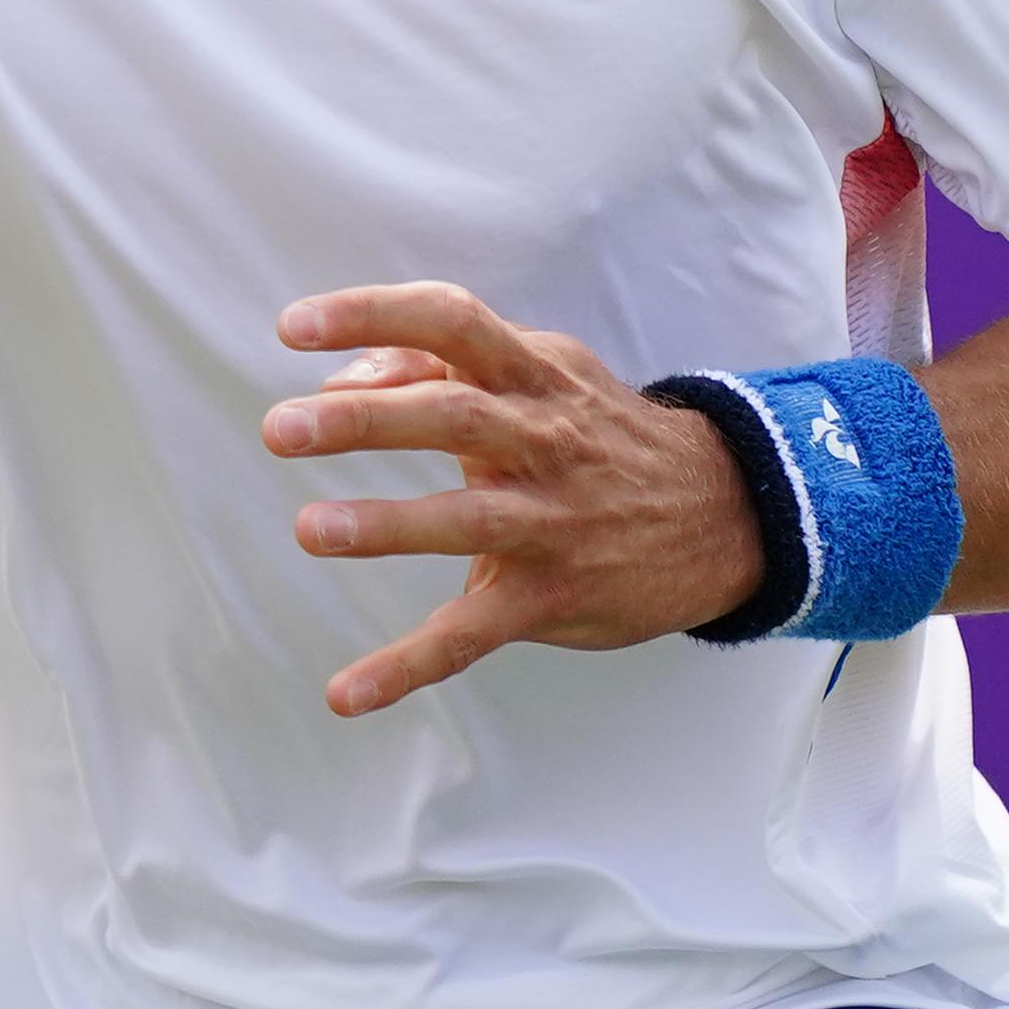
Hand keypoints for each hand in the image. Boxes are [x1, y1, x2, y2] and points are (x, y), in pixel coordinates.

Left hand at [261, 282, 759, 718]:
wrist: (726, 511)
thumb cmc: (594, 429)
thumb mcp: (538, 371)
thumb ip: (432, 365)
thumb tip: (339, 380)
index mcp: (531, 373)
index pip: (449, 321)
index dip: (372, 315)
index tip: (294, 327)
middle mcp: (544, 440)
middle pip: (452, 416)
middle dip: (363, 421)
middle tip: (282, 429)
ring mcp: (552, 522)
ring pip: (469, 521)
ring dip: (388, 525)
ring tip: (312, 529)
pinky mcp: (552, 597)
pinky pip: (473, 636)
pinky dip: (407, 667)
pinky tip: (345, 693)